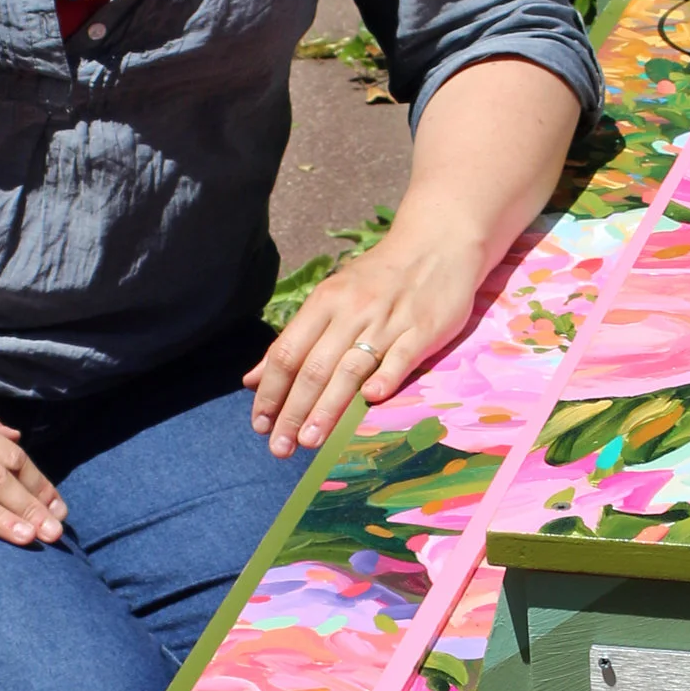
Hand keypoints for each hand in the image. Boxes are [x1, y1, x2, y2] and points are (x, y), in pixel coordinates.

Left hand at [245, 217, 488, 457]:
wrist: (437, 243)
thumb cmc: (378, 277)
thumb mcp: (330, 298)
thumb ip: (294, 340)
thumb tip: (252, 379)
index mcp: (324, 303)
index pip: (287, 353)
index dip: (270, 392)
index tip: (259, 425)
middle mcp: (351, 312)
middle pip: (314, 368)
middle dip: (293, 411)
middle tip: (280, 448)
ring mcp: (388, 321)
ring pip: (351, 368)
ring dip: (328, 408)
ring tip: (310, 440)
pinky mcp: (423, 328)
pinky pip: (402, 357)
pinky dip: (386, 378)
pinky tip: (371, 402)